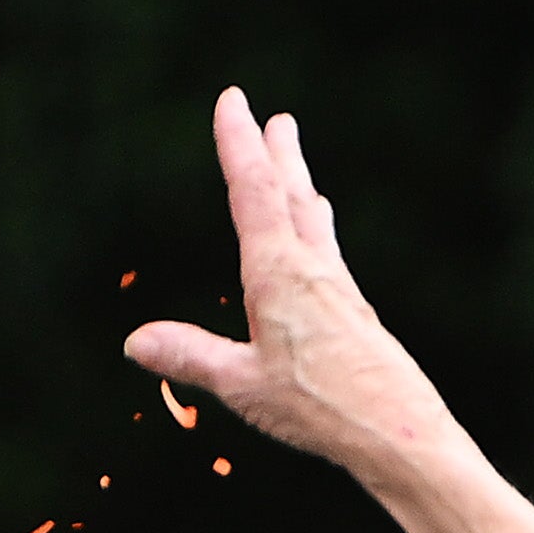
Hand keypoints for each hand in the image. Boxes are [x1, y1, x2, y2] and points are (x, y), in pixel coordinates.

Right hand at [119, 86, 460, 490]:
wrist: (396, 430)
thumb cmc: (320, 408)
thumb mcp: (242, 385)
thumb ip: (191, 357)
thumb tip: (136, 341)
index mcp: (279, 274)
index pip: (253, 194)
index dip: (239, 145)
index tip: (233, 102)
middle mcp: (313, 271)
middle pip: (291, 196)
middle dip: (277, 155)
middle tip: (276, 118)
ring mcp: (337, 290)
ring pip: (312, 223)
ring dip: (300, 186)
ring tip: (296, 162)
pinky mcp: (352, 314)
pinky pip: (327, 255)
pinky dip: (315, 231)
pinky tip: (319, 244)